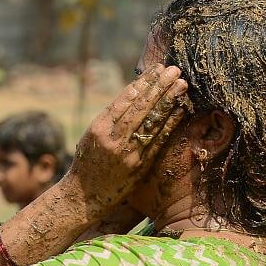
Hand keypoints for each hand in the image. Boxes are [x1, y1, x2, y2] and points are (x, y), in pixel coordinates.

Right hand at [63, 64, 187, 217]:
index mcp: (98, 128)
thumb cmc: (87, 163)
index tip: (156, 69)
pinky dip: (170, 123)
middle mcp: (112, 139)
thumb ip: (110, 118)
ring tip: (182, 84)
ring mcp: (127, 153)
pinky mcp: (139, 166)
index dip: (142, 83)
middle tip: (174, 70)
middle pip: (140, 108)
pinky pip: (158, 140)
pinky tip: (181, 110)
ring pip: (151, 122)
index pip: (124, 100)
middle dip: (158, 86)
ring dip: (168, 101)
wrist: (83, 196)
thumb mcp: (91, 136)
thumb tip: (134, 93)